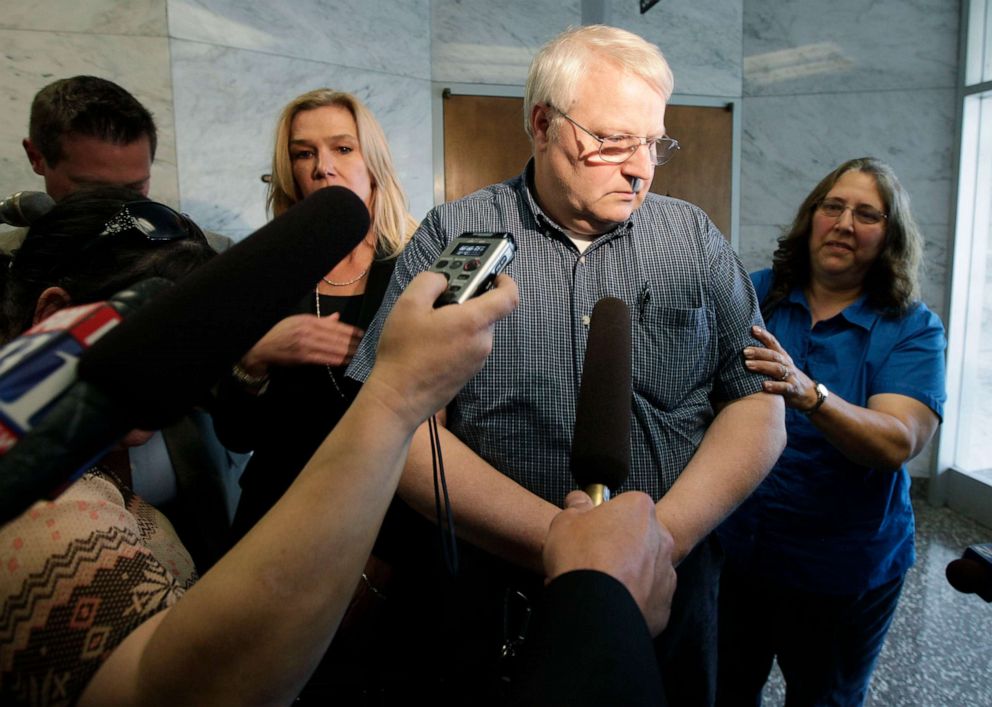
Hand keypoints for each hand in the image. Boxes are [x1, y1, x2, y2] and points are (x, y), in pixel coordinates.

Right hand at [240, 313, 363, 374]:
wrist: (261, 346)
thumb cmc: (281, 332)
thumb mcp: (299, 321)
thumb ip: (320, 321)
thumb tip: (337, 317)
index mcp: (310, 320)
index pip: (336, 325)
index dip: (351, 331)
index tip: (364, 335)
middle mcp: (309, 330)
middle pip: (337, 337)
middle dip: (353, 343)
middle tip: (368, 347)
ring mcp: (306, 344)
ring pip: (333, 348)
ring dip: (348, 353)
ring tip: (361, 355)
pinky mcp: (302, 356)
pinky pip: (324, 358)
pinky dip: (336, 360)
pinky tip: (346, 361)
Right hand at [364, 272, 518, 426]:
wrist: (398, 399)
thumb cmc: (403, 353)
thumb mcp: (408, 304)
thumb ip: (430, 281)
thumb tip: (443, 279)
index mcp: (473, 322)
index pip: (509, 297)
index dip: (506, 281)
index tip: (494, 275)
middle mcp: (482, 342)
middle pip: (487, 311)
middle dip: (467, 300)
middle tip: (440, 299)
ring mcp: (477, 360)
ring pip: (475, 329)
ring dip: (459, 320)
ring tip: (429, 324)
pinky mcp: (468, 373)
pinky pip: (468, 346)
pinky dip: (456, 338)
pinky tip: (430, 343)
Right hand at [543, 490, 675, 635]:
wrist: (594, 607)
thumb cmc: (582, 559)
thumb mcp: (564, 521)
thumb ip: (576, 506)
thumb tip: (578, 500)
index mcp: (639, 508)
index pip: (625, 505)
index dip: (605, 518)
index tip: (591, 530)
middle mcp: (661, 537)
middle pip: (638, 536)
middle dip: (618, 545)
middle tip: (592, 557)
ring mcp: (666, 571)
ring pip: (644, 568)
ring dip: (626, 572)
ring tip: (598, 583)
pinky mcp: (663, 603)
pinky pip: (647, 596)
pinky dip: (631, 597)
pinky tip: (608, 600)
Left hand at [743, 325, 817, 411]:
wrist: (808, 393)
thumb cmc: (786, 377)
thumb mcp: (779, 365)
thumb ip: (766, 357)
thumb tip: (743, 349)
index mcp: (782, 356)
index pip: (773, 343)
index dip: (764, 335)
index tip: (752, 328)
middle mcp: (787, 364)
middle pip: (773, 355)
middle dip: (758, 352)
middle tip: (744, 351)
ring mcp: (791, 376)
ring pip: (777, 369)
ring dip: (762, 366)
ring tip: (747, 365)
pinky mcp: (793, 390)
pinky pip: (784, 387)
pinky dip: (774, 386)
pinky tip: (764, 386)